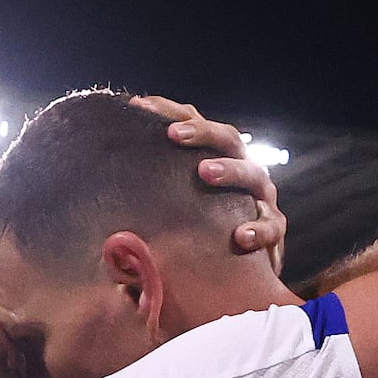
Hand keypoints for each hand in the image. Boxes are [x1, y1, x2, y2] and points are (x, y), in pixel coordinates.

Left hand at [131, 96, 288, 267]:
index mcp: (217, 158)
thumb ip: (148, 195)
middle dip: (202, 132)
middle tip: (173, 134)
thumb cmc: (198, 231)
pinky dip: (258, 229)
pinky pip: (272, 226)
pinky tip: (239, 237)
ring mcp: (263, 198)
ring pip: (254, 176)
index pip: (196, 123)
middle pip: (229, 140)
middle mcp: (243, 171)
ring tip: (204, 172)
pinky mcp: (275, 230)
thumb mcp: (171, 207)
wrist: (240, 270)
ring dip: (229, 170)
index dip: (168, 111)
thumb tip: (102, 187)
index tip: (137, 107)